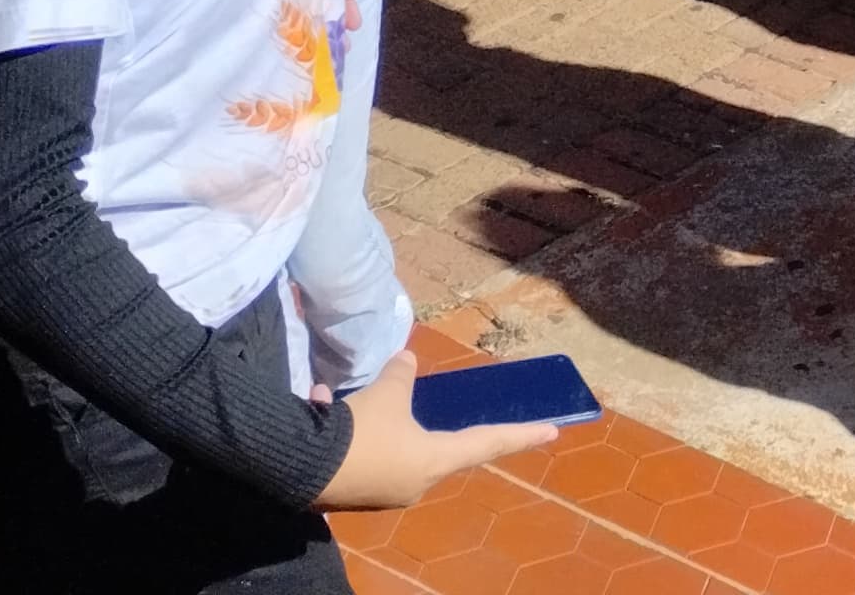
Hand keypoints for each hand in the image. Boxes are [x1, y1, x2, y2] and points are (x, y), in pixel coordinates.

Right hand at [312, 355, 560, 510]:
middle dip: (425, 424)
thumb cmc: (361, 430)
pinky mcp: (354, 491)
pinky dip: (349, 429)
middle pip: (434, 448)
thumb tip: (407, 361)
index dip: (520, 434)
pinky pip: (360, 454)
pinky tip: (323, 403)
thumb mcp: (387, 392)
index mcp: (434, 461)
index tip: (552, 431)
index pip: (488, 443)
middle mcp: (415, 484)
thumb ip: (402, 375)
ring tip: (358, 399)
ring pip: (392, 448)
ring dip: (379, 421)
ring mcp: (384, 493)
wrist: (302, 469)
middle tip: (418, 408)